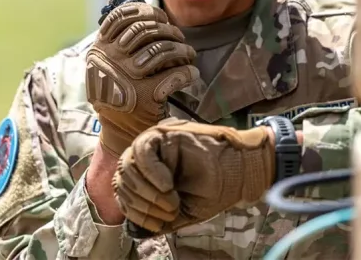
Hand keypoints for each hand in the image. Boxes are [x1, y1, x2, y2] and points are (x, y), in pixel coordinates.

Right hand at [86, 2, 198, 157]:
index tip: (161, 17)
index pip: (122, 17)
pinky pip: (174, 74)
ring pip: (161, 50)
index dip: (146, 12)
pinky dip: (187, 72)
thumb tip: (153, 17)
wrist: (119, 134)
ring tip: (188, 55)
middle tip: (180, 39)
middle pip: (145, 30)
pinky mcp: (144, 96)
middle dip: (169, 31)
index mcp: (99, 50)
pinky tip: (191, 74)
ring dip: (181, 50)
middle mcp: (109, 61)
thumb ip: (119, 43)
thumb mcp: (107, 66)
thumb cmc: (119, 95)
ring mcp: (125, 78)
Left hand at [111, 118, 276, 234]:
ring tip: (171, 201)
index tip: (155, 223)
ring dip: (148, 191)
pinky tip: (168, 184)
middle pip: (122, 178)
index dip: (133, 210)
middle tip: (168, 212)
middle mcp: (146, 156)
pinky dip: (152, 172)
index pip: (123, 189)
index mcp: (146, 174)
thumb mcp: (180, 210)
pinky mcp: (164, 132)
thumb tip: (134, 228)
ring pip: (128, 165)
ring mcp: (153, 142)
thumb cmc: (212, 190)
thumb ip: (156, 216)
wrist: (238, 173)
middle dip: (143, 203)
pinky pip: (142, 150)